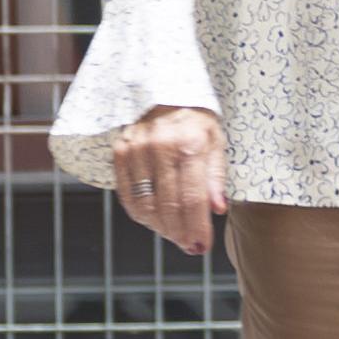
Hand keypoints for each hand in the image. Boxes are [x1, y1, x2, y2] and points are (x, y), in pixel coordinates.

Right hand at [113, 106, 226, 255]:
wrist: (166, 91)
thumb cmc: (197, 121)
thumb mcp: (217, 142)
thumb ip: (216, 177)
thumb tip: (217, 210)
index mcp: (189, 144)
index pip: (191, 199)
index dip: (196, 228)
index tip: (202, 246)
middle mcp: (160, 146)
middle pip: (167, 206)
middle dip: (180, 233)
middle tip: (190, 246)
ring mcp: (136, 149)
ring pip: (144, 205)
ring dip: (161, 228)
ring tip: (176, 235)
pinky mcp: (120, 151)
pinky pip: (127, 195)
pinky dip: (141, 214)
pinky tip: (156, 221)